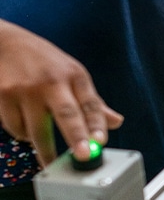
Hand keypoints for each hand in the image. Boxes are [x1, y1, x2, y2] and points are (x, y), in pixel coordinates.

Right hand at [0, 21, 122, 166]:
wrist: (5, 43)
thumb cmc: (44, 63)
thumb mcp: (72, 74)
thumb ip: (93, 102)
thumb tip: (117, 122)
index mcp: (74, 76)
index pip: (91, 103)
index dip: (97, 124)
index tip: (100, 142)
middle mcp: (52, 81)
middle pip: (67, 113)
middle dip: (76, 136)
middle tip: (83, 156)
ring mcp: (26, 88)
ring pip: (37, 131)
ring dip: (43, 147)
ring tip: (46, 152)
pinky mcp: (4, 95)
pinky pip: (16, 128)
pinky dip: (22, 133)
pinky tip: (24, 121)